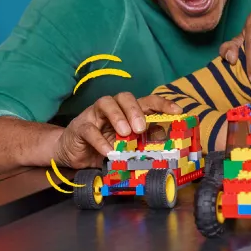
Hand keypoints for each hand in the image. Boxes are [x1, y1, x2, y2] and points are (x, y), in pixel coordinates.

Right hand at [53, 93, 181, 168]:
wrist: (74, 154)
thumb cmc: (104, 147)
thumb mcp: (127, 147)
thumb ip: (143, 143)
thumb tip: (165, 140)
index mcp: (126, 112)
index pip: (146, 102)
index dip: (162, 103)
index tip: (177, 111)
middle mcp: (111, 109)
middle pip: (124, 97)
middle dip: (135, 110)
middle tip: (141, 128)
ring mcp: (94, 116)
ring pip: (106, 103)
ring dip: (118, 117)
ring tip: (125, 133)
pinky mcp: (80, 127)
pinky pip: (90, 129)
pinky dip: (100, 140)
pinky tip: (108, 151)